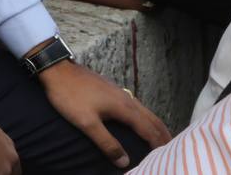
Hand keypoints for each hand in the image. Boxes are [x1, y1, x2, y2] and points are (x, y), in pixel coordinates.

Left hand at [39, 62, 170, 167]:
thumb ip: (106, 143)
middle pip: (151, 119)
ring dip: (155, 125)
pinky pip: (136, 106)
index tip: (169, 157)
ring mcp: (119, 92)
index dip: (159, 144)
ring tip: (161, 137)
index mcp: (124, 108)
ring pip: (144, 111)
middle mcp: (127, 99)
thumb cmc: (70, 96)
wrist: (57, 69)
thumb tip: (125, 162)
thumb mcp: (86, 123)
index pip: (148, 130)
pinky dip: (144, 117)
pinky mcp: (111, 89)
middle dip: (163, 134)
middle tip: (173, 148)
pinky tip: (138, 120)